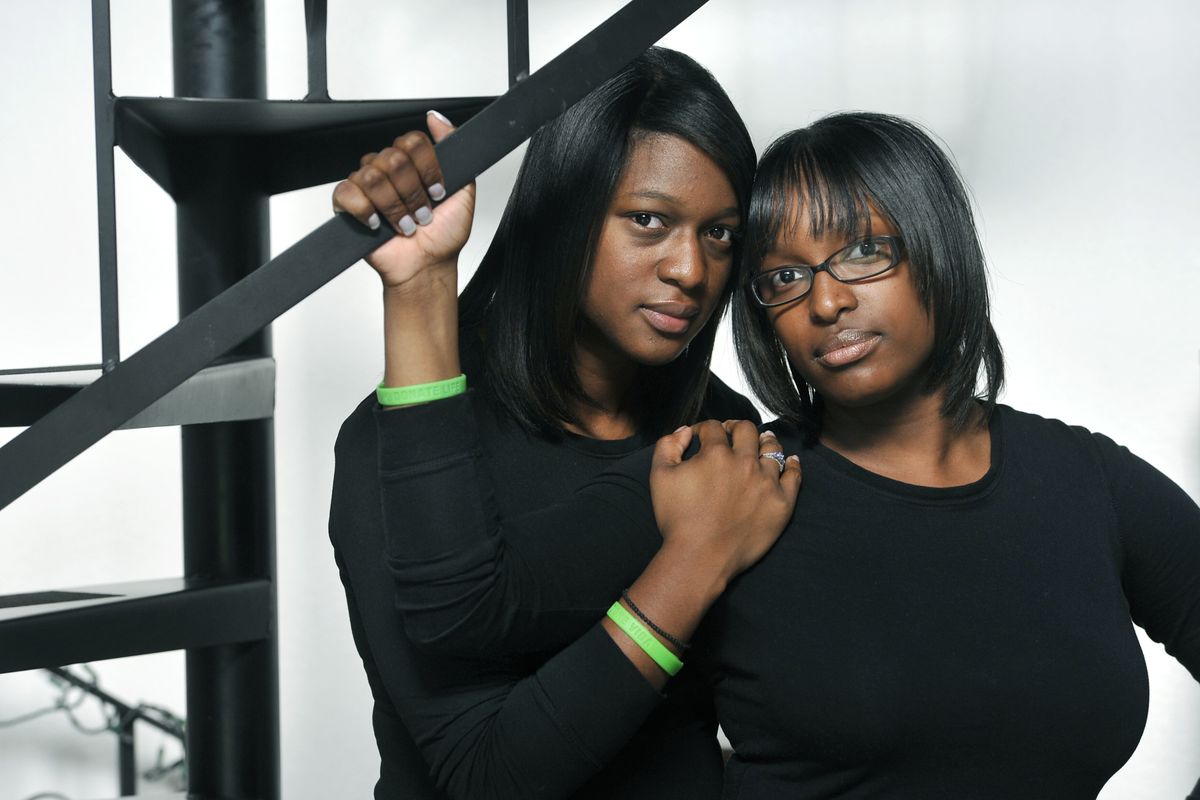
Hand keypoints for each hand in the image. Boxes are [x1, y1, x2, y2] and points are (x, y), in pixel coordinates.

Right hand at [331, 110, 476, 290]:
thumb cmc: (444, 235)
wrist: (427, 267)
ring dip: (394, 206)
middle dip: (413, 193)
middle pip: (393, 158)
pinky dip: (364, 210)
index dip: (427, 168)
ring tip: (404, 224)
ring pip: (372, 175)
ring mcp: (368, 187)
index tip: (438, 191)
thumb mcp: (464, 189)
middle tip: (421, 214)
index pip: (412, 141)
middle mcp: (389, 171)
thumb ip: (454, 149)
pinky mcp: (348, 205)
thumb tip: (437, 118)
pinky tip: (378, 224)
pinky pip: (345, 192)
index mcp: (413, 164)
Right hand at [650, 420, 800, 586]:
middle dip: (736, 428)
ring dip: (765, 441)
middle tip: (732, 433)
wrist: (699, 558)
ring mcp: (766, 482)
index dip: (705, 428)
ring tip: (763, 440)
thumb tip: (685, 432)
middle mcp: (744, 463)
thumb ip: (668, 445)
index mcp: (715, 453)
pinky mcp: (781, 503)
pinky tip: (791, 460)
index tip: (702, 436)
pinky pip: (794, 476)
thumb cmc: (677, 519)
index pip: (713, 427)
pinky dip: (793, 465)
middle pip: (746, 431)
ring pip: (772, 449)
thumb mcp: (659, 476)